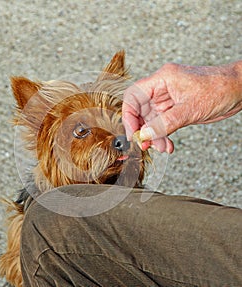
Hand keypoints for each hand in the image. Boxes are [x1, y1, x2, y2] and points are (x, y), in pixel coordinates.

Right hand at [122, 62, 241, 152]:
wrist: (239, 89)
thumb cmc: (219, 88)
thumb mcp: (190, 108)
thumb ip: (165, 123)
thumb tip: (145, 135)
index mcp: (162, 79)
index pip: (133, 95)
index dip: (128, 115)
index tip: (133, 133)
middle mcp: (161, 88)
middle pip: (140, 110)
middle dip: (142, 129)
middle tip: (145, 145)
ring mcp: (167, 99)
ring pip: (151, 120)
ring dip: (154, 136)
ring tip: (161, 147)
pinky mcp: (174, 109)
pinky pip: (162, 124)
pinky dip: (163, 135)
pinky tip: (167, 145)